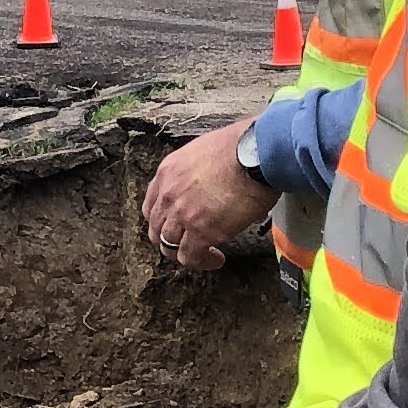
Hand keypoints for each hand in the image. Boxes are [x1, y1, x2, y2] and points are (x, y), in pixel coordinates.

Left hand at [144, 119, 273, 271]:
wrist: (256, 153)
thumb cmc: (242, 146)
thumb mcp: (205, 151)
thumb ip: (200, 170)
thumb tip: (217, 183)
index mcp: (168, 172)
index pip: (151, 204)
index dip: (162, 218)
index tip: (174, 224)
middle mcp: (169, 194)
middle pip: (156, 228)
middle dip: (169, 239)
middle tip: (186, 243)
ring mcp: (182, 214)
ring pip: (169, 245)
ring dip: (184, 253)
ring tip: (204, 254)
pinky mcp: (201, 232)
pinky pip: (190, 257)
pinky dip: (202, 262)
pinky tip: (216, 259)